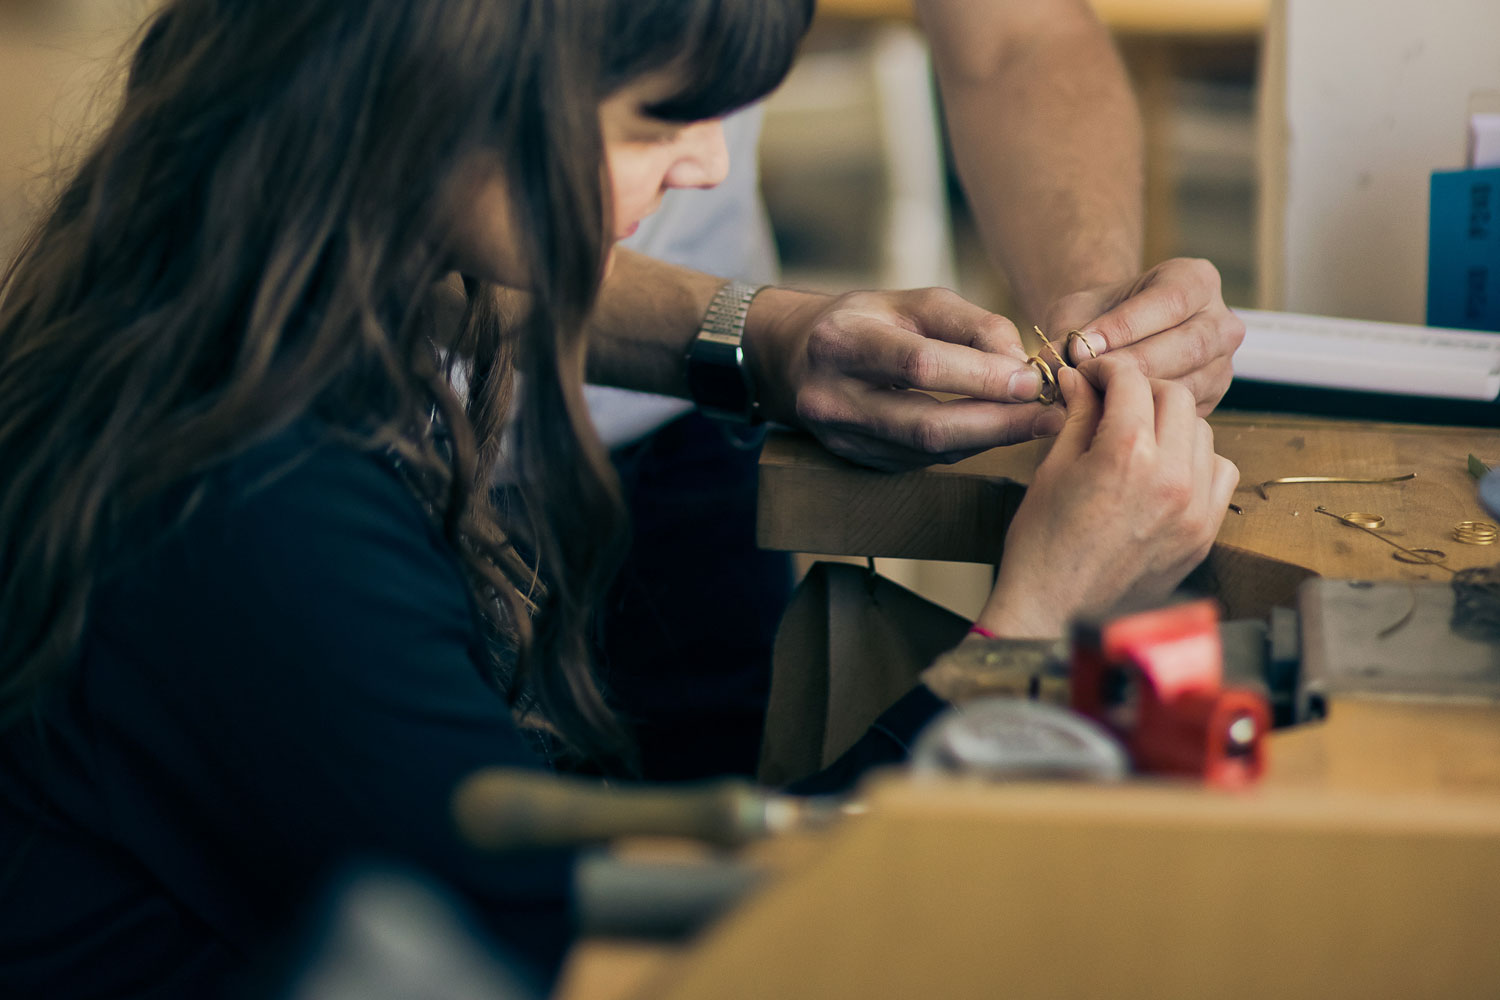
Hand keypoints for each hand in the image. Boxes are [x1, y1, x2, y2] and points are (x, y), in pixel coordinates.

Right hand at [746, 287, 1064, 470]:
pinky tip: (996, 430)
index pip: (919, 365)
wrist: (798, 359)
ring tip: (1037, 422)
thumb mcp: (913, 301)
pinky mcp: (857, 461)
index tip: (1031, 379)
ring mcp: (842, 438)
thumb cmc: (866, 321)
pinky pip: (924, 460)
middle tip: (1050, 417)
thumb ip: (970, 324)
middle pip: (926, 425)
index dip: (980, 377)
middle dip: (996, 424)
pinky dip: (966, 446)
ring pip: (929, 451)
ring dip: (989, 439)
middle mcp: (833, 397)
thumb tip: (1019, 365)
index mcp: (842, 342)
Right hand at [975, 359, 1238, 637]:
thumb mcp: (1051, 470)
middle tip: (1115, 401)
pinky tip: (1166, 471)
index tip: (1094, 376)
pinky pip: (1220, 474)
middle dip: (1143, 390)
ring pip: (1204, 432)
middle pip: (1175, 398)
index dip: (1107, 369)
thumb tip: (1079, 381)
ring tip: (1139, 437)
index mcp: (1125, 454)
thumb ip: (1076, 417)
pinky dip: (1198, 462)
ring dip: (1173, 424)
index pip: (1131, 380)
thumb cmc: (1042, 548)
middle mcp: (1170, 477)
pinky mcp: (1203, 533)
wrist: (1054, 611)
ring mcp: (1194, 508)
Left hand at [1044, 258, 1244, 414]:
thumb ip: (1068, 333)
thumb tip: (1057, 362)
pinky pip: (1186, 410)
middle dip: (1134, 364)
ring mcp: (1223, 363)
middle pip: (1188, 345)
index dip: (1126, 325)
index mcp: (1197, 280)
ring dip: (1141, 393)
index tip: (1083, 345)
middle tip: (1090, 377)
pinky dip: (1148, 413)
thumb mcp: (1078, 312)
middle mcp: (1222, 321)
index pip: (1170, 301)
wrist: (1112, 340)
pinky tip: (1114, 414)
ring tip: (1095, 396)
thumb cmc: (1098, 318)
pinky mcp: (1212, 398)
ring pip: (1190, 382)